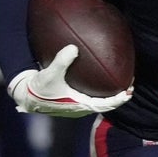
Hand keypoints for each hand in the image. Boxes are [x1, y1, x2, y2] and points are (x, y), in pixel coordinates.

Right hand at [8, 44, 131, 117]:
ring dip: (111, 95)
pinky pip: (91, 98)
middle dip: (119, 96)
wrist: (27, 97)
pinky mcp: (72, 102)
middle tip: (130, 85)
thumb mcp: (49, 74)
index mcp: (79, 105)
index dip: (118, 99)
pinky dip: (100, 91)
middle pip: (106, 105)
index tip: (129, 92)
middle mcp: (81, 108)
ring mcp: (77, 106)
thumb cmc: (38, 88)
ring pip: (99, 102)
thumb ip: (61, 61)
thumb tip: (73, 48)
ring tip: (120, 84)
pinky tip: (100, 79)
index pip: (105, 105)